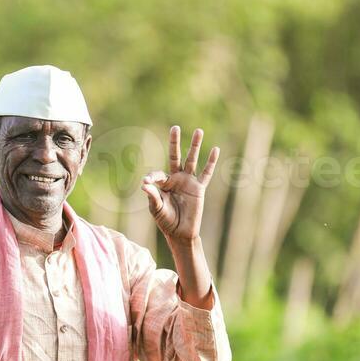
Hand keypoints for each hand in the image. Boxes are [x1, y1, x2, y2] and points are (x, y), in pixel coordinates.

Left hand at [141, 126, 218, 243]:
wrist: (180, 233)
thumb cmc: (166, 221)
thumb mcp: (156, 209)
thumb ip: (152, 196)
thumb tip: (144, 184)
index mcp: (164, 183)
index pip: (158, 174)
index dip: (152, 177)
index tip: (147, 183)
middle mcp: (176, 179)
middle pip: (176, 156)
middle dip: (175, 142)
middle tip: (175, 127)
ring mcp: (188, 182)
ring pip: (192, 160)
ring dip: (195, 146)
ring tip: (199, 130)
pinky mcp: (199, 188)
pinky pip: (206, 173)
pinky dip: (211, 162)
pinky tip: (215, 149)